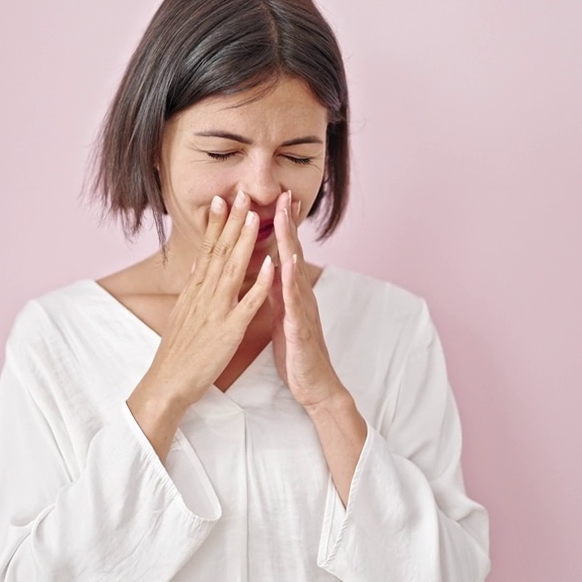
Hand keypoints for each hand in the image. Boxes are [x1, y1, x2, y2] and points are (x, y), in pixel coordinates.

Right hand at [133, 190, 274, 415]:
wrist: (168, 382)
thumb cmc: (178, 350)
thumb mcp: (182, 311)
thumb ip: (193, 285)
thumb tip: (197, 261)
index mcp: (195, 289)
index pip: (207, 248)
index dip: (216, 222)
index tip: (223, 197)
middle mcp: (204, 294)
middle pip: (220, 251)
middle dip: (232, 221)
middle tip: (241, 192)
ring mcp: (216, 310)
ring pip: (233, 269)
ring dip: (244, 242)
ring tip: (255, 216)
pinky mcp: (229, 329)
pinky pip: (247, 303)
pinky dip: (259, 283)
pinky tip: (270, 265)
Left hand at [268, 190, 347, 410]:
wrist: (316, 387)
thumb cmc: (297, 353)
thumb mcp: (281, 316)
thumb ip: (275, 291)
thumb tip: (266, 267)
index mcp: (291, 293)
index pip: (286, 253)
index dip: (282, 225)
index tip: (277, 197)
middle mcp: (300, 297)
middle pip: (293, 253)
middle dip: (288, 223)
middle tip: (283, 193)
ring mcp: (303, 311)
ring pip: (295, 272)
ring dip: (289, 244)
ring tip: (283, 219)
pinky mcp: (300, 330)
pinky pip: (294, 304)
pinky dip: (289, 284)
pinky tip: (284, 268)